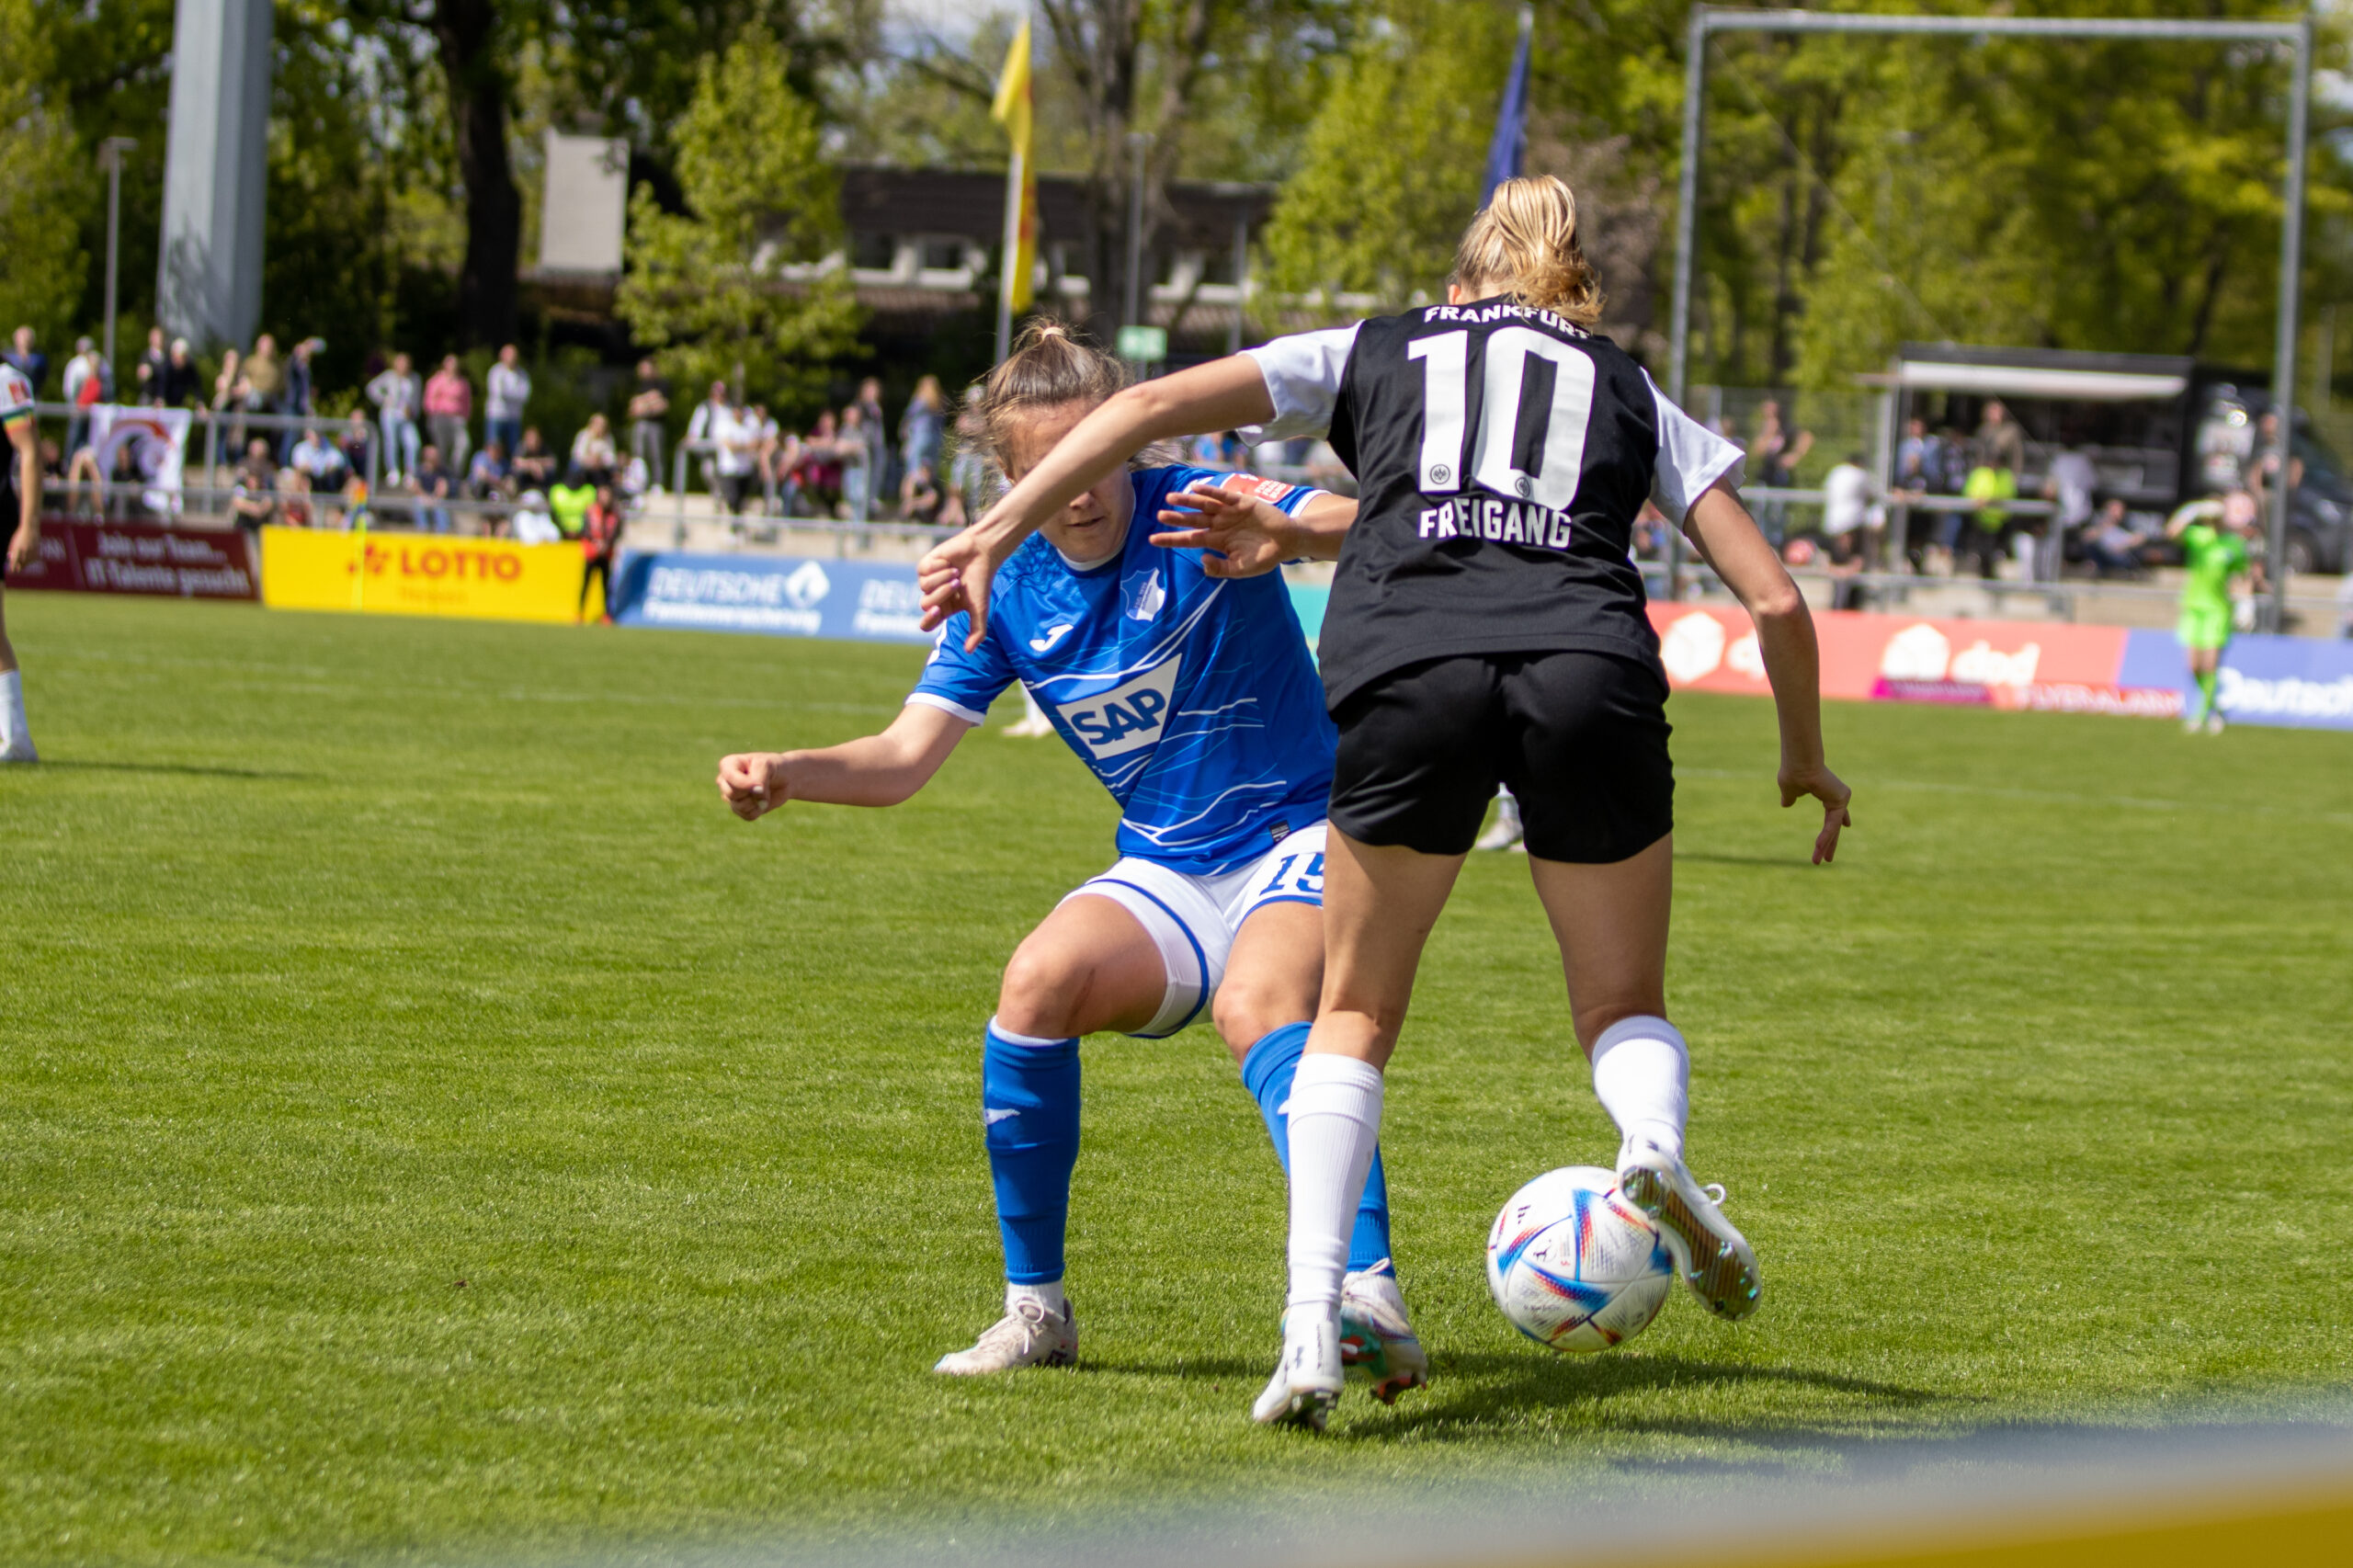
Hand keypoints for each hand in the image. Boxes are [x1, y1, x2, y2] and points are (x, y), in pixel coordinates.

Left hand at [6, 524, 33, 574]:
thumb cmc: (20, 536)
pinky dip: (31, 560)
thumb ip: (12, 551)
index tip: (12, 571)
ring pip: (29, 562)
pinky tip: (29, 560)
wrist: (30, 529)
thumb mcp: (14, 543)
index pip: (15, 560)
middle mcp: (25, 550)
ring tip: (23, 565)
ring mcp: (32, 551)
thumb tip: (11, 560)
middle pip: (22, 563)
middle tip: (17, 570)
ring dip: (25, 564)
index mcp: (17, 548)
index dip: (13, 566)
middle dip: (19, 567)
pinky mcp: (37, 550)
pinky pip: (34, 559)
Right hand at [717, 752, 786, 820]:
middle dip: (751, 793)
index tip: (760, 785)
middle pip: (732, 794)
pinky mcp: (739, 809)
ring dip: (756, 802)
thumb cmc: (773, 767)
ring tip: (764, 792)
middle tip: (763, 785)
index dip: (745, 784)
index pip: (729, 777)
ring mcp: (731, 796)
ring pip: (738, 807)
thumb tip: (755, 797)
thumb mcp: (766, 766)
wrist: (784, 779)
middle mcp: (725, 781)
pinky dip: (759, 811)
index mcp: (728, 765)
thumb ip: (758, 779)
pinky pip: (746, 816)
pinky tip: (762, 802)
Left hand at [917, 523, 1010, 647]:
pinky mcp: (925, 565)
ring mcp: (928, 581)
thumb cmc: (981, 582)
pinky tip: (948, 562)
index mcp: (945, 609)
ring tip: (956, 571)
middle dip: (941, 593)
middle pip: (925, 605)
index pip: (927, 624)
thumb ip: (976, 631)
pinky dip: (939, 566)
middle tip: (958, 583)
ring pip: (924, 587)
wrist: (982, 553)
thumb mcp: (979, 609)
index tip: (937, 610)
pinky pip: (923, 571)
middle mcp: (935, 596)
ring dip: (943, 578)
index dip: (928, 619)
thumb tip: (968, 652)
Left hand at [1147, 477, 1291, 577]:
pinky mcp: (1241, 502)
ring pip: (1203, 505)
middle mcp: (1219, 525)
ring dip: (1188, 501)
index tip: (1152, 539)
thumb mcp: (1241, 569)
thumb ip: (1220, 568)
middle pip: (1193, 521)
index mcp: (1216, 541)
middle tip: (1159, 515)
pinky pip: (1222, 495)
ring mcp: (1229, 513)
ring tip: (1170, 498)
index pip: (1188, 540)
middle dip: (1176, 518)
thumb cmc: (1264, 557)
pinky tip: (1196, 488)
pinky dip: (1210, 491)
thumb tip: (1201, 561)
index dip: (1170, 539)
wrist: (1288, 542)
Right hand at [1779, 760, 1852, 864]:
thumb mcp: (1789, 789)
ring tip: (1819, 861)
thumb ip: (1790, 797)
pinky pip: (1832, 824)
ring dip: (1825, 844)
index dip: (1835, 824)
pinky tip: (1819, 846)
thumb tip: (1786, 805)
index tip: (1846, 828)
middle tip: (1827, 860)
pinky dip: (1826, 836)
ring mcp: (1841, 797)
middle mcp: (1837, 795)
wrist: (1799, 763)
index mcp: (1827, 792)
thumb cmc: (1793, 772)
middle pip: (1834, 825)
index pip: (1833, 814)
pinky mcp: (1841, 800)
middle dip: (1829, 843)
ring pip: (1833, 827)